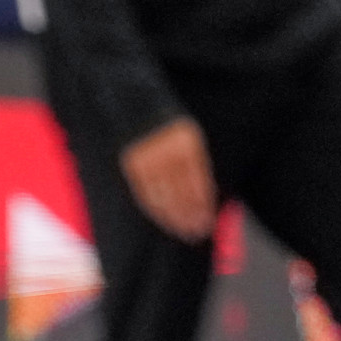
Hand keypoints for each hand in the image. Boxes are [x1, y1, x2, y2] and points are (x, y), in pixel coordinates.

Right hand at [120, 117, 217, 243]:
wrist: (137, 108)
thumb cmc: (169, 128)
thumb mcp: (189, 139)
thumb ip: (197, 166)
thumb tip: (206, 200)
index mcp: (187, 146)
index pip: (198, 183)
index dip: (203, 205)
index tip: (207, 221)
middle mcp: (167, 155)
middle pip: (182, 193)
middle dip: (190, 215)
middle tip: (196, 232)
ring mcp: (149, 162)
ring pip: (164, 197)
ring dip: (175, 217)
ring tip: (183, 231)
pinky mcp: (134, 167)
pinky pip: (147, 195)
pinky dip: (157, 210)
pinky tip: (166, 220)